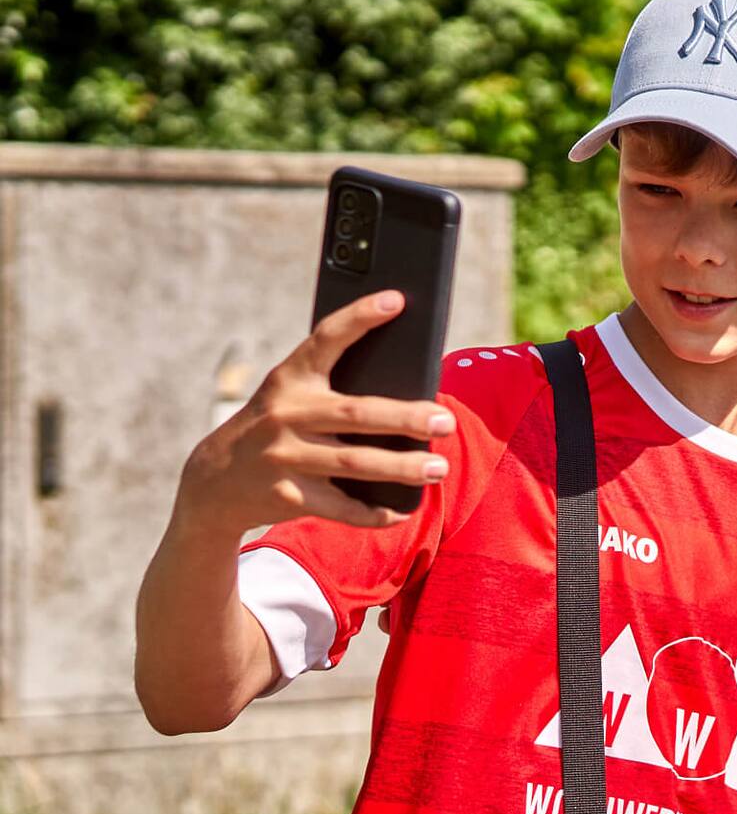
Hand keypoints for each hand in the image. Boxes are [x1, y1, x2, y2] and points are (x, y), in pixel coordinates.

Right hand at [174, 290, 454, 536]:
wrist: (214, 480)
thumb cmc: (277, 424)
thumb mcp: (291, 395)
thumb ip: (333, 385)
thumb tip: (411, 388)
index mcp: (290, 379)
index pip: (326, 339)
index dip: (360, 317)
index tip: (397, 300)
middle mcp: (285, 415)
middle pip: (356, 414)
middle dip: (405, 418)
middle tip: (445, 422)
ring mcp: (283, 457)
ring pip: (355, 463)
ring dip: (402, 468)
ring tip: (438, 467)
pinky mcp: (285, 496)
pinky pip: (340, 506)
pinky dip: (373, 513)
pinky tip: (402, 510)